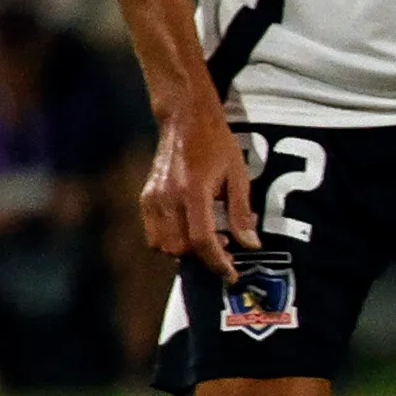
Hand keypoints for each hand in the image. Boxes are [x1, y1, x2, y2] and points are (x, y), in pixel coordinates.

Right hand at [142, 103, 255, 278]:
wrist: (185, 121)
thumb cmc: (217, 144)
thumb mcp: (238, 176)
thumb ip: (241, 213)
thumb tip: (250, 245)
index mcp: (194, 191)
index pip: (202, 240)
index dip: (217, 262)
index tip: (231, 274)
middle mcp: (168, 198)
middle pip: (179, 248)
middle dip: (203, 257)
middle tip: (225, 248)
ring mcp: (152, 198)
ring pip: (162, 245)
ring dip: (185, 251)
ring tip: (209, 238)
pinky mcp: (145, 198)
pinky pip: (153, 234)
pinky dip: (170, 241)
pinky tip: (190, 230)